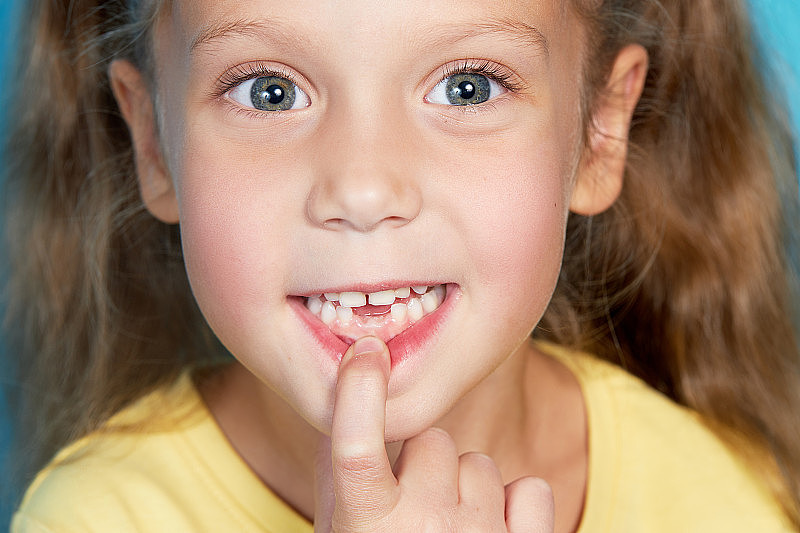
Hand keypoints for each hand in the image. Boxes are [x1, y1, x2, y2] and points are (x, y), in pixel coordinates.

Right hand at [314, 336, 554, 531]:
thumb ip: (337, 476)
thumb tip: (340, 404)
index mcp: (366, 523)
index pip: (355, 442)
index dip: (359, 389)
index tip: (366, 350)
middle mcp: (422, 526)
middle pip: (432, 442)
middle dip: (421, 464)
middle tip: (411, 508)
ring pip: (477, 463)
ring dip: (463, 486)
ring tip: (448, 530)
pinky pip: (527, 488)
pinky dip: (512, 502)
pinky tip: (491, 529)